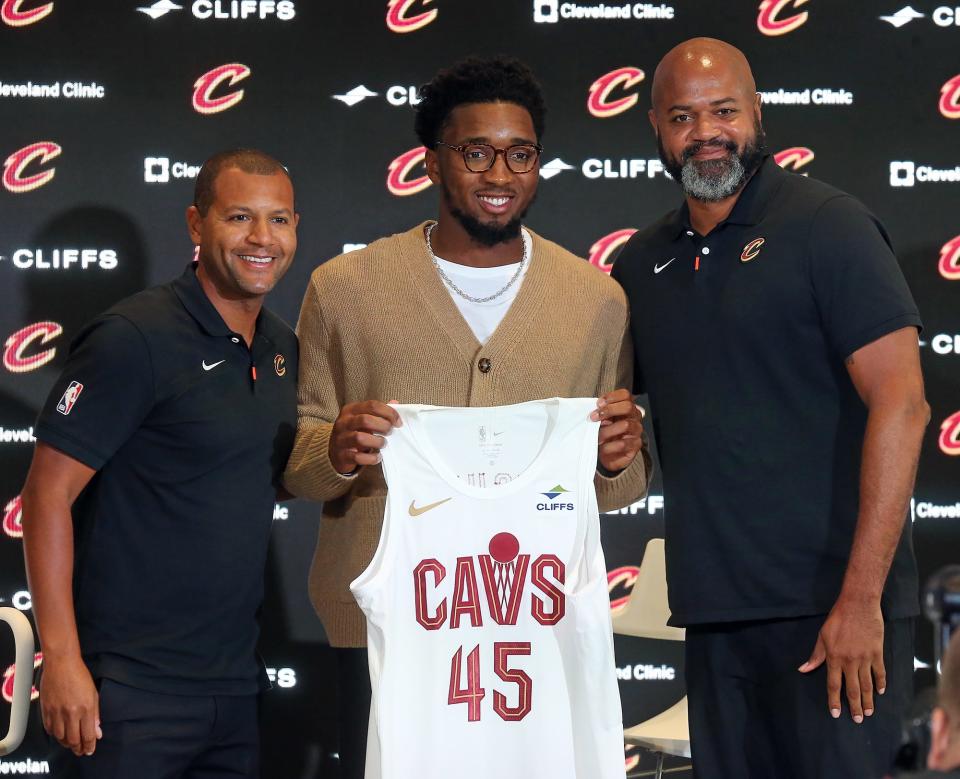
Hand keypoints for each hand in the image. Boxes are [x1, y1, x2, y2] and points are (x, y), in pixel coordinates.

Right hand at [39, 653, 101, 755]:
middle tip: (81, 751)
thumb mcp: (93, 694)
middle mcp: (70, 713)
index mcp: (85, 708)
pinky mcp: (46, 710)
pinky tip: (60, 734)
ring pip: (60, 737)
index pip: (87, 735)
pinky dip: (55, 734)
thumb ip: (95, 715)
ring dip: (67, 743)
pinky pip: (50, 729)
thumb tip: (97, 731)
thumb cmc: (79, 675)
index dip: (89, 746)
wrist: (61, 663)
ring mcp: (56, 713)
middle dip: (78, 748)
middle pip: (73, 740)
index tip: (90, 750)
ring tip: (72, 743)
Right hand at [329, 400, 400, 473]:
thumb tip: (395, 402)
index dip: (389, 413)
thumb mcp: (363, 418)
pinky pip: (357, 457)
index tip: (398, 422)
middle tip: (390, 432)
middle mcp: (343, 422)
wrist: (334, 452)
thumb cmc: (354, 432)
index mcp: (350, 410)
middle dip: (383, 426)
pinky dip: (371, 458)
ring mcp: (340, 439)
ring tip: (383, 443)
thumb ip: (378, 411)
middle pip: (365, 420)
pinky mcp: (341, 455)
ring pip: (359, 438)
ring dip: (377, 441)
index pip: (372, 405)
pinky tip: (378, 457)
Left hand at [590, 389, 644, 472]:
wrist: (609, 455)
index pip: (625, 395)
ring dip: (607, 430)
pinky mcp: (636, 445)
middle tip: (593, 417)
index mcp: (627, 407)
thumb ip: (600, 413)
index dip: (611, 397)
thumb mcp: (601, 421)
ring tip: (597, 436)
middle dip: (609, 410)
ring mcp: (637, 431)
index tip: (598, 403)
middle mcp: (634, 417)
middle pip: (628, 407)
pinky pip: (622, 443)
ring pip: (625, 425)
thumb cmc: (604, 434)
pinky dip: (609, 446)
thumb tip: (592, 409)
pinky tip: (602, 448)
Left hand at [798, 595, 885, 722]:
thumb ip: (816, 655)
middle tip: (858, 720)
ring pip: (867, 684)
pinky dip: (881, 682)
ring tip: (869, 712)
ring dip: (868, 700)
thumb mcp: (822, 636)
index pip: (833, 684)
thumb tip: (803, 669)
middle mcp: (850, 661)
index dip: (834, 700)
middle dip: (854, 706)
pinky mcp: (877, 653)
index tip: (835, 713)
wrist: (858, 605)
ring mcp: (865, 658)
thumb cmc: (837, 619)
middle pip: (852, 689)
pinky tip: (881, 692)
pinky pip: (880, 672)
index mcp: (834, 657)